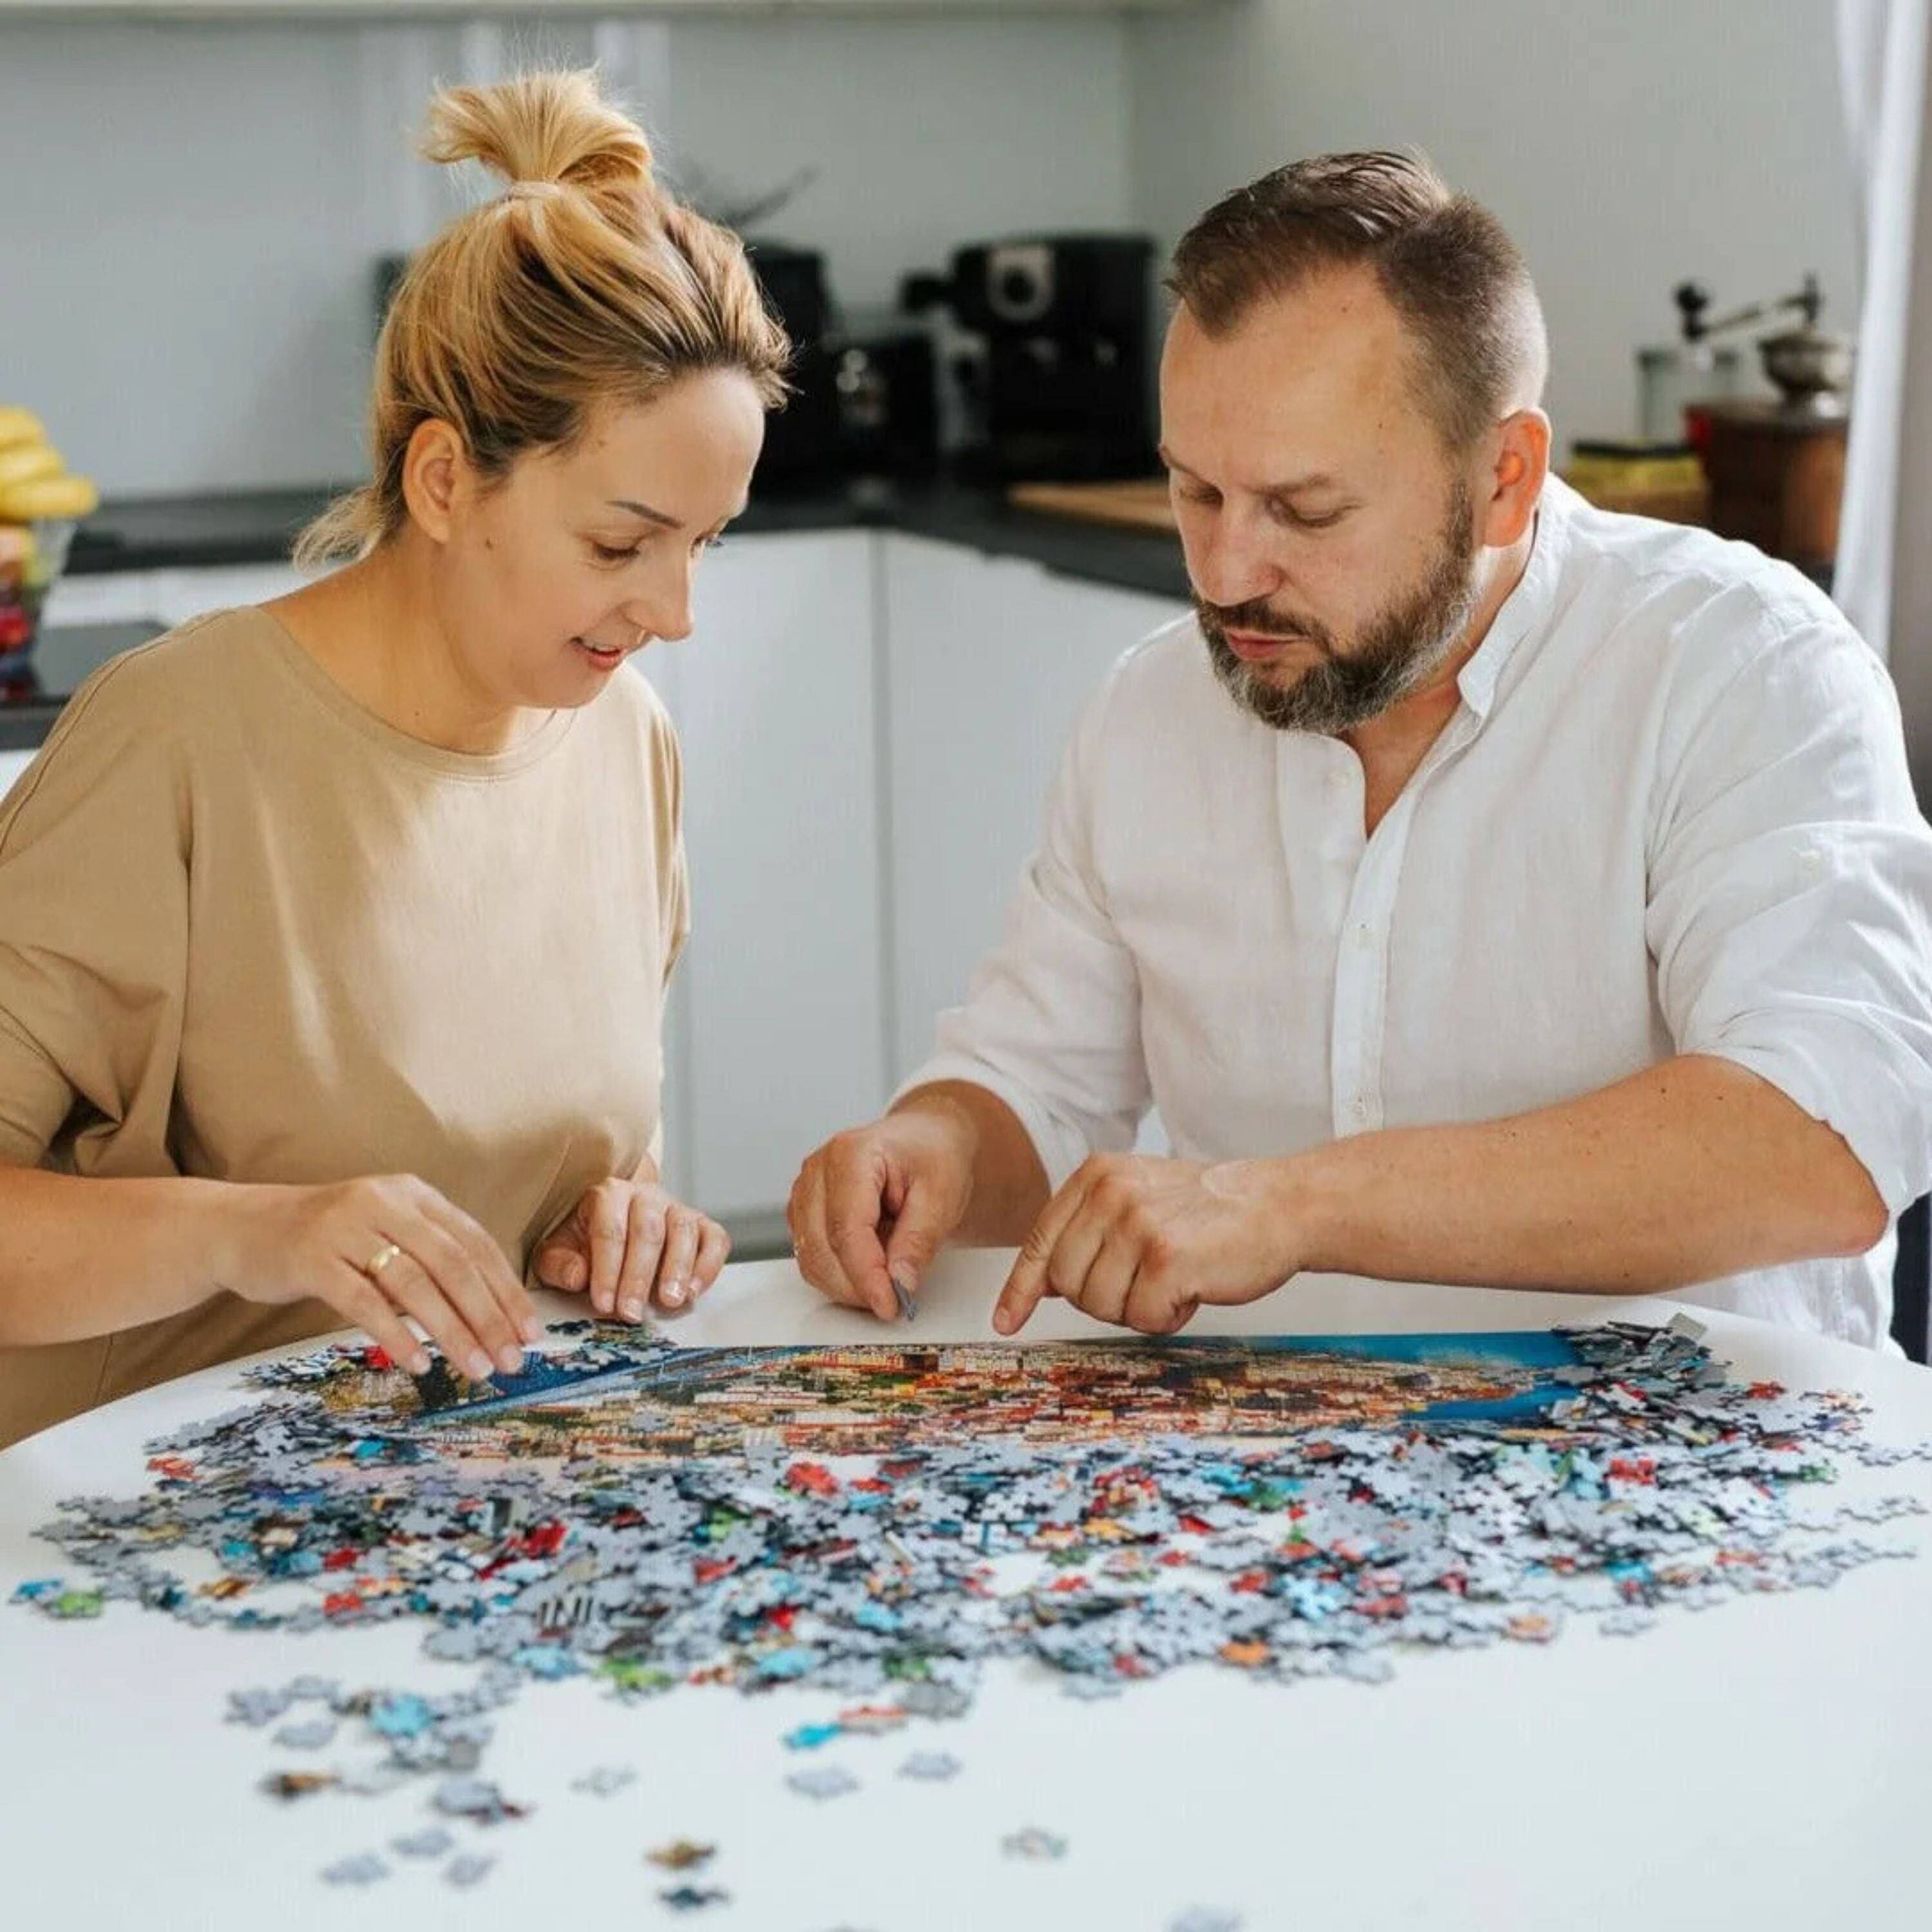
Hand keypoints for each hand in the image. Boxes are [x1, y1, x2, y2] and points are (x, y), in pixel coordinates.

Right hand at [223, 1173, 539, 1380]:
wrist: (241, 1228)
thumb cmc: (326, 1240)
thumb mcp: (384, 1231)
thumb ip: (429, 1259)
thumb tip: (489, 1312)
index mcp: (413, 1194)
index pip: (476, 1243)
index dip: (507, 1289)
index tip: (531, 1330)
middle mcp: (385, 1202)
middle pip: (454, 1264)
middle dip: (490, 1316)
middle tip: (512, 1358)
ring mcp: (346, 1227)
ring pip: (416, 1284)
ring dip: (453, 1332)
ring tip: (476, 1367)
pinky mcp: (312, 1258)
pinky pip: (364, 1302)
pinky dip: (397, 1334)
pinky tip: (418, 1363)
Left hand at [531, 1175, 729, 1321]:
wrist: (615, 1226)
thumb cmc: (584, 1243)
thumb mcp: (558, 1251)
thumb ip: (559, 1263)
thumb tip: (577, 1276)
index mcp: (608, 1196)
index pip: (609, 1229)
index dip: (607, 1269)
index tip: (603, 1303)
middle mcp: (646, 1196)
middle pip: (648, 1230)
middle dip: (639, 1275)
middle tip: (631, 1312)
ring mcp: (677, 1208)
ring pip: (683, 1230)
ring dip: (678, 1269)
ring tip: (669, 1301)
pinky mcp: (701, 1225)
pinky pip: (715, 1238)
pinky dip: (709, 1265)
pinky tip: (694, 1291)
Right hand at [787, 1106, 976, 1320]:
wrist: (925, 1139)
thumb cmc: (933, 1155)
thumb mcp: (943, 1195)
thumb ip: (918, 1240)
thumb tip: (898, 1283)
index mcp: (850, 1153)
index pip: (846, 1229)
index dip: (866, 1274)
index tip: (889, 1304)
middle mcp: (817, 1170)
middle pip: (820, 1248)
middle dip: (857, 1286)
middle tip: (896, 1300)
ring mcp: (805, 1191)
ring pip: (811, 1259)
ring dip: (847, 1283)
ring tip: (889, 1274)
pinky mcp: (804, 1212)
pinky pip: (812, 1257)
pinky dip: (840, 1274)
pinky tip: (872, 1264)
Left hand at [992, 1154, 1301, 1335]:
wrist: (1278, 1205)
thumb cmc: (1209, 1212)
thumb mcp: (1137, 1198)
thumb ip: (1088, 1228)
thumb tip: (1041, 1283)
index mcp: (1097, 1175)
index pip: (1041, 1240)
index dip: (1021, 1288)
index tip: (1006, 1321)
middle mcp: (1110, 1193)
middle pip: (1066, 1282)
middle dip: (1101, 1299)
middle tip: (1144, 1284)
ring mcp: (1137, 1223)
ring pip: (1101, 1305)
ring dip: (1138, 1309)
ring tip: (1173, 1281)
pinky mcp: (1166, 1257)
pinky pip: (1143, 1317)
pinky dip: (1168, 1318)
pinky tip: (1193, 1290)